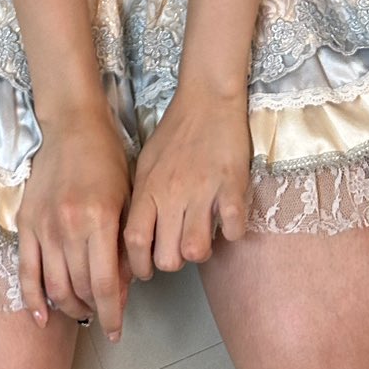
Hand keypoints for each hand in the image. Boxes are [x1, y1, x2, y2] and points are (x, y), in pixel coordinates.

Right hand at [17, 104, 132, 340]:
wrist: (72, 126)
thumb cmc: (107, 158)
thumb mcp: (128, 198)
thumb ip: (124, 245)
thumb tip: (122, 288)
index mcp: (99, 220)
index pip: (105, 284)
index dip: (112, 313)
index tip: (117, 330)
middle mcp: (68, 228)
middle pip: (80, 288)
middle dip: (94, 309)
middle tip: (104, 314)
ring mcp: (43, 227)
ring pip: (53, 286)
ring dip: (69, 306)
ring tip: (82, 309)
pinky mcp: (25, 224)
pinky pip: (26, 271)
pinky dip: (32, 298)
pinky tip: (42, 316)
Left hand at [124, 82, 251, 279]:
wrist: (208, 98)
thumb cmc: (175, 131)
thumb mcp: (146, 163)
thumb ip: (142, 198)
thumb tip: (136, 237)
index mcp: (149, 188)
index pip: (135, 241)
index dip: (139, 265)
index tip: (146, 269)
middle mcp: (173, 193)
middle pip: (167, 257)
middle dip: (172, 262)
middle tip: (177, 248)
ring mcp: (204, 191)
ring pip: (197, 250)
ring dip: (200, 250)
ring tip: (202, 235)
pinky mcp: (232, 186)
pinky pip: (232, 230)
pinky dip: (232, 232)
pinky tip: (229, 220)